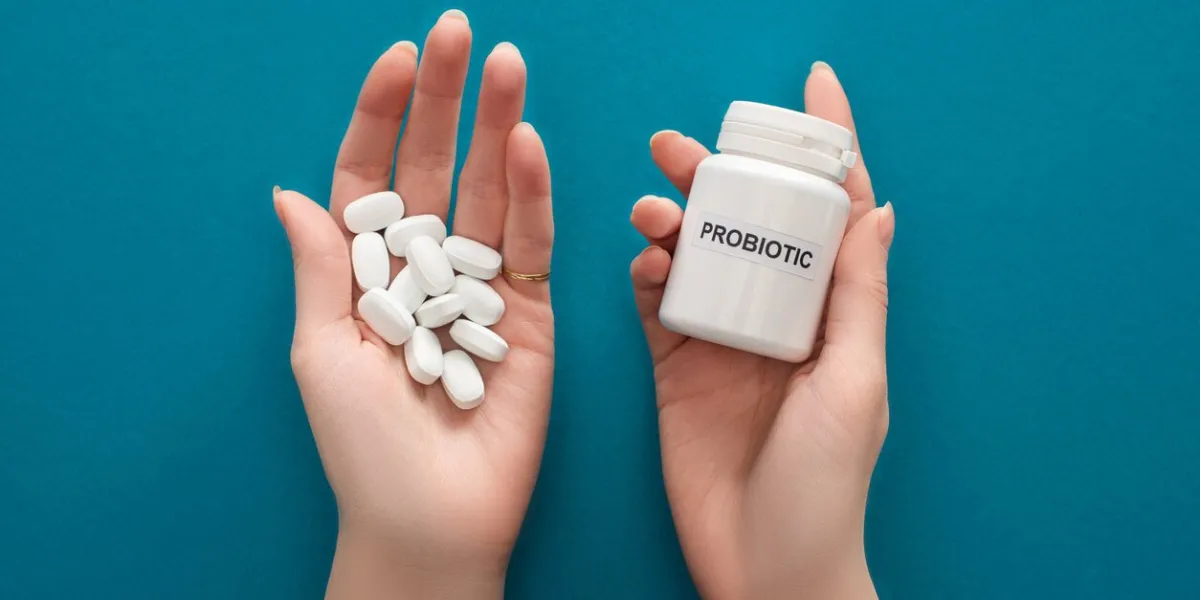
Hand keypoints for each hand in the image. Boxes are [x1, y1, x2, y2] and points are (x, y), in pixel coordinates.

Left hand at [274, 11, 553, 597]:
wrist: (432, 518)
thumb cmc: (363, 448)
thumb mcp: (320, 352)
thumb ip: (320, 270)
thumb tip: (288, 192)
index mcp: (366, 272)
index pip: (372, 177)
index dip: (382, 118)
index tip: (398, 60)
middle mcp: (425, 267)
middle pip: (437, 168)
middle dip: (448, 101)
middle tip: (463, 33)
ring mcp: (481, 286)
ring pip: (491, 192)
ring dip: (499, 126)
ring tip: (508, 65)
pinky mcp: (530, 313)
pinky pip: (532, 243)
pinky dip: (532, 194)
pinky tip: (525, 143)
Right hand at [630, 62, 892, 599]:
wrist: (764, 568)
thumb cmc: (825, 486)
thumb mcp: (855, 383)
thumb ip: (858, 296)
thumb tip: (877, 207)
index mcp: (834, 314)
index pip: (833, 217)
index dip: (826, 151)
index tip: (812, 92)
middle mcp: (778, 316)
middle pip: (751, 224)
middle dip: (721, 176)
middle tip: (680, 148)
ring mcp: (724, 339)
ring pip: (697, 255)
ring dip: (674, 220)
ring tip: (652, 208)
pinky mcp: (677, 367)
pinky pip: (657, 303)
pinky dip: (646, 272)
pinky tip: (643, 260)